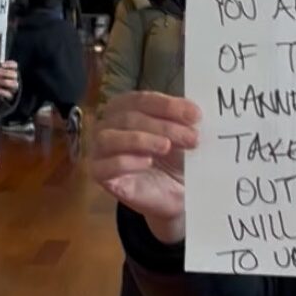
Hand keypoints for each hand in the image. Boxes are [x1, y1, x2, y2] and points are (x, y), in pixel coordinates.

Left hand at [0, 60, 18, 100]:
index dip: (9, 64)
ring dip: (4, 81)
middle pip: (14, 74)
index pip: (14, 65)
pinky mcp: (9, 96)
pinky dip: (1, 91)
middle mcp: (14, 79)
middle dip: (5, 73)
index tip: (1, 65)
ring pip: (14, 83)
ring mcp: (13, 88)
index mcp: (11, 71)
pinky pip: (8, 94)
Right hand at [91, 92, 199, 242]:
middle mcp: (107, 124)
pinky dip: (126, 161)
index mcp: (124, 107)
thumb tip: (192, 111)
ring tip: (166, 147)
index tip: (195, 116)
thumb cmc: (174, 159)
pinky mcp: (99, 175)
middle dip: (163, 126)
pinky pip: (105, 166)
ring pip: (110, 138)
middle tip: (191, 138)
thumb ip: (183, 120)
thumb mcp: (182, 135)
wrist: (175, 194)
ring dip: (141, 140)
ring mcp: (99, 150)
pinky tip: (146, 162)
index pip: (141, 100)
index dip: (167, 106)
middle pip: (129, 118)